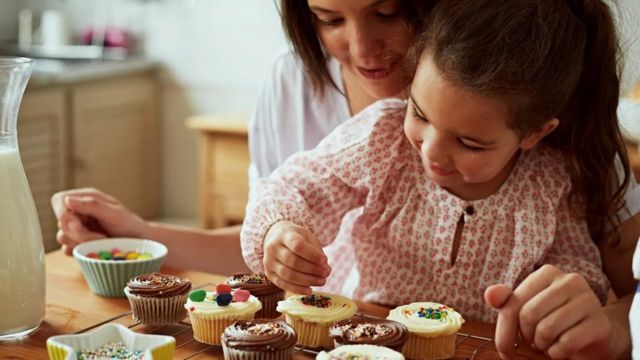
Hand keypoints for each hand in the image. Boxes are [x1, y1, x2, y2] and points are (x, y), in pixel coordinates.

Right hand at [51, 188, 148, 254]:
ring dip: (80, 243)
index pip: (58, 201)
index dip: (64, 216)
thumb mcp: (114, 213)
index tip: (79, 226)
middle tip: (100, 237)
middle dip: (79, 233)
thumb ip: (91, 206)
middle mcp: (78, 210)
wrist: (139, 241)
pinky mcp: (77, 241)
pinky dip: (78, 251)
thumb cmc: (130, 224)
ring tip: (101, 241)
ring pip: (62, 237)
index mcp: (84, 197)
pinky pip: (66, 249)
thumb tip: (67, 200)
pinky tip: (92, 249)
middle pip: (61, 223)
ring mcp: (77, 226)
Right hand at [263, 221, 331, 293]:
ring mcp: (269, 262)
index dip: (312, 254)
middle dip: (312, 269)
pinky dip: (297, 289)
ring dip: (307, 280)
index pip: (297, 245)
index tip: (325, 260)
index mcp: (284, 235)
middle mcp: (273, 248)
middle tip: (327, 273)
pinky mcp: (269, 274)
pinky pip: (282, 284)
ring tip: (322, 281)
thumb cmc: (296, 238)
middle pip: (292, 261)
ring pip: (288, 274)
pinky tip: (309, 290)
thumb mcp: (307, 236)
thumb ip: (316, 250)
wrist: (276, 238)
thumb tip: (324, 268)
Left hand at [484, 264, 610, 359]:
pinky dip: (558, 353)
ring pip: (547, 330)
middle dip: (527, 336)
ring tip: (549, 343)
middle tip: (535, 341)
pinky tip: (562, 349)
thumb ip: (506, 301)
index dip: (504, 331)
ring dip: (543, 345)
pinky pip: (566, 344)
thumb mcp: (525, 308)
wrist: (593, 335)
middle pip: (529, 315)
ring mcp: (589, 300)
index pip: (513, 302)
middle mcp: (570, 280)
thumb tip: (490, 294)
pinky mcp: (600, 324)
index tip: (505, 350)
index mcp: (547, 273)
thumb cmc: (553, 319)